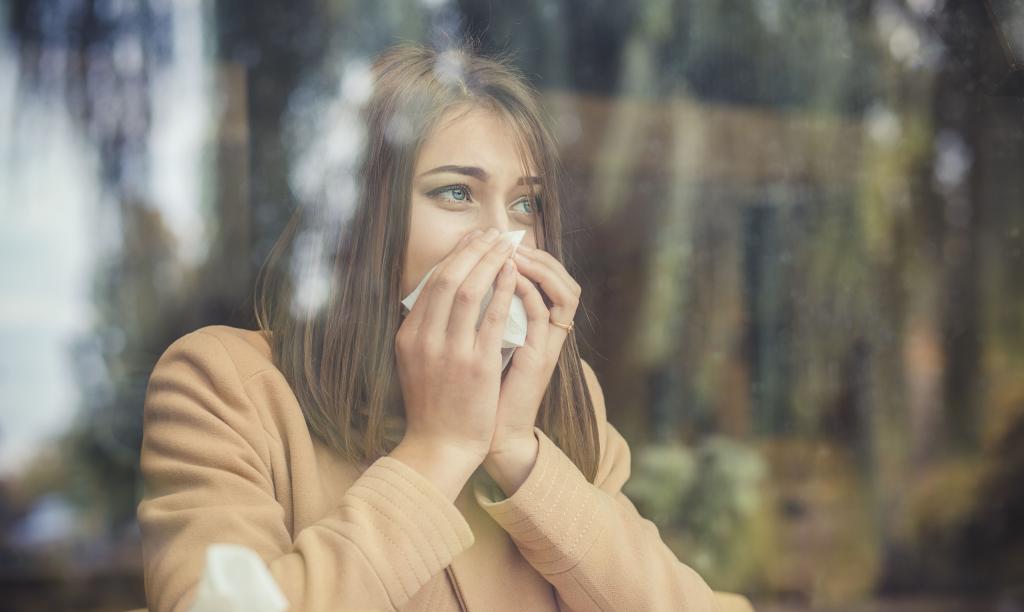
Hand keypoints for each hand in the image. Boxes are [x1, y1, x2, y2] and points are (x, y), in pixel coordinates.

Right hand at [395, 228, 518, 464]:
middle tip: (492, 234)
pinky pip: (491, 317)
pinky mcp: (477, 365)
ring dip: (489, 261)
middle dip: (473, 250)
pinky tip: (513, 274)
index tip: (472, 241)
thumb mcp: (414, 363)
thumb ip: (424, 331)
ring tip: (506, 245)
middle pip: (448, 279)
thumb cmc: (432, 406)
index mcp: (409, 336)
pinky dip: (502, 290)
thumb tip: (437, 297)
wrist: (439, 446)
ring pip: (468, 291)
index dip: (454, 256)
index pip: (431, 283)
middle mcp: (425, 339)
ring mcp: (450, 352)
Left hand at [483, 243, 580, 492]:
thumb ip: (480, 318)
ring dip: (539, 267)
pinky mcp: (541, 358)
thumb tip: (458, 285)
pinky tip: (511, 276)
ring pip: (564, 291)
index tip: (495, 241)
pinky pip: (545, 315)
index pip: (545, 280)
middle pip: (562, 279)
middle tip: (506, 237)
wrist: (489, 434)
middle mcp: (547, 334)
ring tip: (512, 250)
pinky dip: (529, 291)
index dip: (527, 256)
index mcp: (534, 328)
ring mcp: (547, 346)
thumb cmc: (481, 393)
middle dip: (536, 254)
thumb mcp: (480, 346)